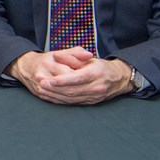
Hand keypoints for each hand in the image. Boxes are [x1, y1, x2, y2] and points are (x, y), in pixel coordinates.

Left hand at [7, 48, 130, 104]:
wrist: (118, 79)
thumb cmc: (100, 66)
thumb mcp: (87, 58)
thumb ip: (71, 57)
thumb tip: (55, 56)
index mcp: (95, 74)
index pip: (76, 78)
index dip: (62, 80)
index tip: (49, 80)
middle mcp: (96, 87)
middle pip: (72, 90)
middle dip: (55, 89)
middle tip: (41, 85)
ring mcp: (94, 96)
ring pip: (72, 98)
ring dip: (55, 96)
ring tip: (42, 91)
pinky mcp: (91, 102)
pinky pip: (74, 103)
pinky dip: (61, 101)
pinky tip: (51, 97)